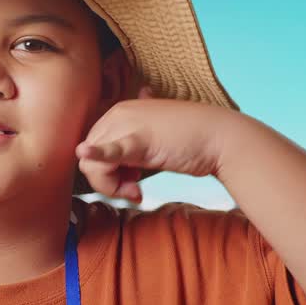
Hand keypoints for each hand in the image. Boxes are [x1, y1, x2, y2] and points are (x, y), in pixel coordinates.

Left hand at [75, 85, 234, 203]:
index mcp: (118, 112)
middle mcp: (118, 114)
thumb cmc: (190, 140)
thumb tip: (127, 167)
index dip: (106, 173)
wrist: (220, 137)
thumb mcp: (153, 141)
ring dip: (114, 188)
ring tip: (137, 191)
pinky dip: (96, 155)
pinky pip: (109, 150)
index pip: (92, 149)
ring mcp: (127, 125)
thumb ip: (134, 150)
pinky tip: (85, 153)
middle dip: (108, 183)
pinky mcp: (139, 140)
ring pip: (94, 166)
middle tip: (134, 192)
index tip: (131, 184)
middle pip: (89, 160)